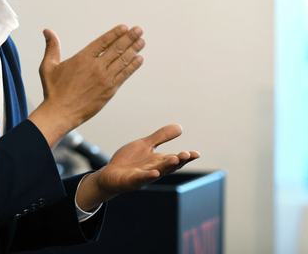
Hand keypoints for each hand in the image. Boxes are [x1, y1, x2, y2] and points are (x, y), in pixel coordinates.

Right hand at [28, 25, 145, 146]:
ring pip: (123, 60)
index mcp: (82, 58)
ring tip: (142, 41)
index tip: (124, 28)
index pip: (103, 41)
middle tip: (138, 30)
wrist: (60, 113)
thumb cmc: (53, 91)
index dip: (115, 33)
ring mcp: (105, 79)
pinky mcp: (109, 90)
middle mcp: (96, 67)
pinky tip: (139, 59)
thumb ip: (52, 47)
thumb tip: (47, 31)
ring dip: (134, 49)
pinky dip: (133, 66)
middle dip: (129, 38)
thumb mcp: (48, 66)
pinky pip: (124, 75)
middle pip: (116, 48)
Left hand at [76, 124, 199, 210]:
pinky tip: (154, 172)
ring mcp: (143, 176)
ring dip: (166, 166)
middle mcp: (154, 169)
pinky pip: (141, 178)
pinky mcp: (131, 180)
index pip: (176, 159)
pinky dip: (147, 176)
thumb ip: (161, 136)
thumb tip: (180, 127)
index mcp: (159, 161)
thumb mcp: (145, 144)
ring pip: (158, 171)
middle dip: (179, 160)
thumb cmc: (130, 160)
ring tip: (176, 158)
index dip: (186, 157)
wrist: (110, 174)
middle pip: (169, 165)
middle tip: (187, 154)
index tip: (196, 154)